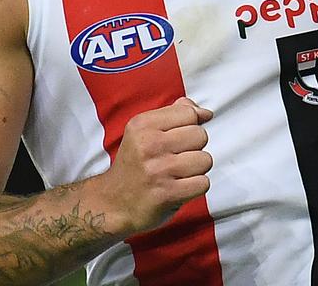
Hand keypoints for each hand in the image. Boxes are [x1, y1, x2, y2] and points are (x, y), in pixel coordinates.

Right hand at [102, 97, 213, 234]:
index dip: (190, 125)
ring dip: (197, 169)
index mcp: (143, 125)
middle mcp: (149, 144)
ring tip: (179, 173)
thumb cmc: (134, 166)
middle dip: (194, 148)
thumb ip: (174, 115)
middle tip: (177, 158)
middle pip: (201, 135)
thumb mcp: (144, 132)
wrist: (112, 204)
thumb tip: (205, 112)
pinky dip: (196, 187)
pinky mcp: (167, 194)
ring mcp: (158, 170)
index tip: (178, 138)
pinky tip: (180, 187)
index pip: (189, 113)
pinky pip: (203, 183)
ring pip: (205, 160)